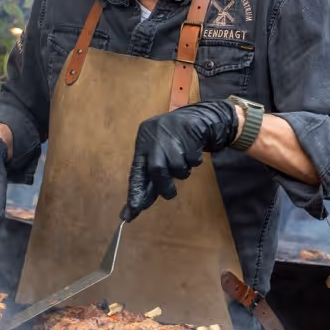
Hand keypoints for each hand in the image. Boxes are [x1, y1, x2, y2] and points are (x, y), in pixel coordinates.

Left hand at [122, 100, 239, 220]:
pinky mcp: (190, 134)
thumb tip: (139, 205)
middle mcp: (154, 137)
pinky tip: (192, 150)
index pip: (136, 171)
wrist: (197, 118)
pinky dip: (193, 162)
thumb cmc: (172, 140)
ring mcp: (173, 135)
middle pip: (157, 169)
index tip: (132, 211)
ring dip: (182, 172)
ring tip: (183, 161)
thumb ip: (150, 175)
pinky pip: (192, 160)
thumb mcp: (157, 153)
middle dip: (164, 186)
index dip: (135, 191)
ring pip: (177, 167)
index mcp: (143, 142)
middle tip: (169, 194)